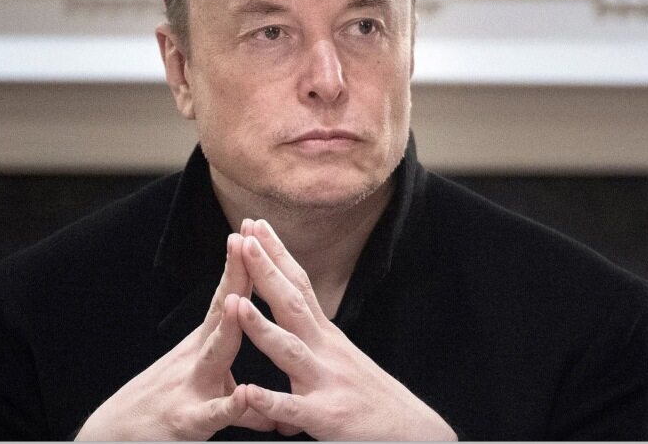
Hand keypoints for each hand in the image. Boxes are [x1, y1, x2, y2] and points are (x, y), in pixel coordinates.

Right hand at [75, 233, 273, 439]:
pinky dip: (228, 405)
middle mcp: (197, 359)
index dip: (241, 266)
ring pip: (215, 355)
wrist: (110, 439)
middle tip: (247, 242)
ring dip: (229, 329)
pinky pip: (211, 413)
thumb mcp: (200, 398)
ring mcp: (190, 387)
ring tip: (241, 302)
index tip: (253, 231)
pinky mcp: (185, 421)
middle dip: (237, 278)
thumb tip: (263, 406)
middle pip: (222, 313)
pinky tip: (244, 394)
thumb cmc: (162, 413)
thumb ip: (234, 401)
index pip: (227, 298)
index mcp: (203, 347)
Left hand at [236, 219, 457, 440]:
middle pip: (292, 303)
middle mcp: (326, 350)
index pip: (299, 284)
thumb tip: (292, 308)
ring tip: (234, 303)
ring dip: (261, 327)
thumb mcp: (340, 356)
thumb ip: (312, 336)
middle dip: (266, 271)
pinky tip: (248, 391)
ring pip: (289, 350)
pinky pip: (293, 409)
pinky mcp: (326, 417)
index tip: (256, 224)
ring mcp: (326, 382)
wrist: (413, 433)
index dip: (277, 254)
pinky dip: (271, 400)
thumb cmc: (369, 395)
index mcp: (325, 335)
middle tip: (244, 238)